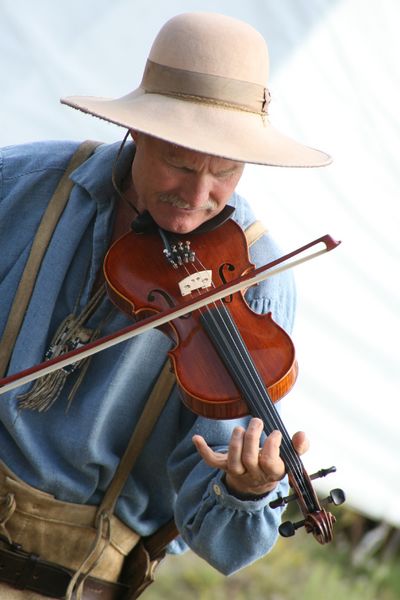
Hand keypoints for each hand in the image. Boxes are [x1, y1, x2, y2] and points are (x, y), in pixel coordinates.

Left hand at [192, 417, 308, 497]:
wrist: (257, 484)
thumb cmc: (274, 464)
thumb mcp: (290, 458)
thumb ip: (299, 446)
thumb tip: (302, 435)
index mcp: (272, 472)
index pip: (270, 462)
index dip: (272, 447)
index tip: (275, 433)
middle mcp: (253, 475)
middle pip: (249, 459)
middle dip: (252, 439)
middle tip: (256, 421)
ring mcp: (237, 472)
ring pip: (232, 462)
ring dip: (234, 444)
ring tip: (240, 429)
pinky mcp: (223, 467)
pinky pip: (211, 461)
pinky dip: (203, 450)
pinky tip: (196, 438)